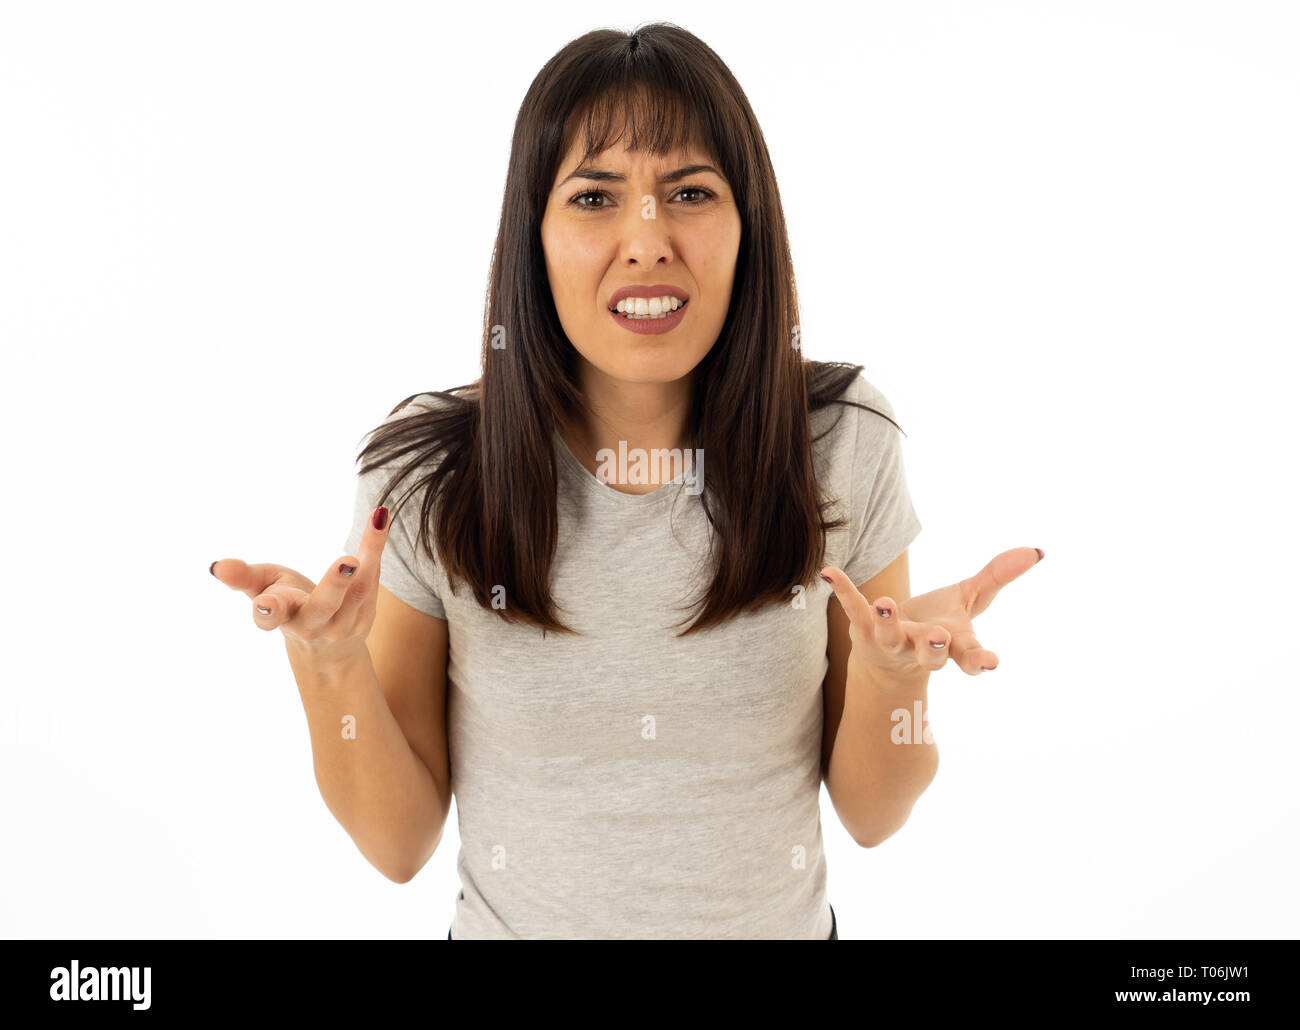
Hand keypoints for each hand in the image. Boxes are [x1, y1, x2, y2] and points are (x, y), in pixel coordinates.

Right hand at [210, 505, 392, 665]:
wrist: (324, 645)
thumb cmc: (286, 604)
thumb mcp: (262, 588)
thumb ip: (242, 577)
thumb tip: (217, 566)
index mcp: (280, 617)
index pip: (270, 617)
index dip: (266, 612)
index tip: (264, 603)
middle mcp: (312, 625)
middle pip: (324, 606)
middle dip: (335, 585)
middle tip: (347, 561)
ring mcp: (343, 624)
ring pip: (359, 589)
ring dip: (370, 553)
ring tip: (378, 521)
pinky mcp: (366, 616)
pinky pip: (373, 580)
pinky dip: (376, 548)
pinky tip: (380, 519)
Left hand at [820, 546, 1042, 685]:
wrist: (887, 659)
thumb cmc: (937, 626)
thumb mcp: (968, 600)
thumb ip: (998, 576)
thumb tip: (1036, 550)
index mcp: (953, 646)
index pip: (969, 656)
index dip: (980, 661)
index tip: (992, 663)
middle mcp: (922, 649)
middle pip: (931, 654)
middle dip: (935, 646)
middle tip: (939, 636)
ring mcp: (891, 642)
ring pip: (889, 636)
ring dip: (888, 622)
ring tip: (885, 605)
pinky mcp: (863, 629)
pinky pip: (853, 609)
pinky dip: (842, 590)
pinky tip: (829, 572)